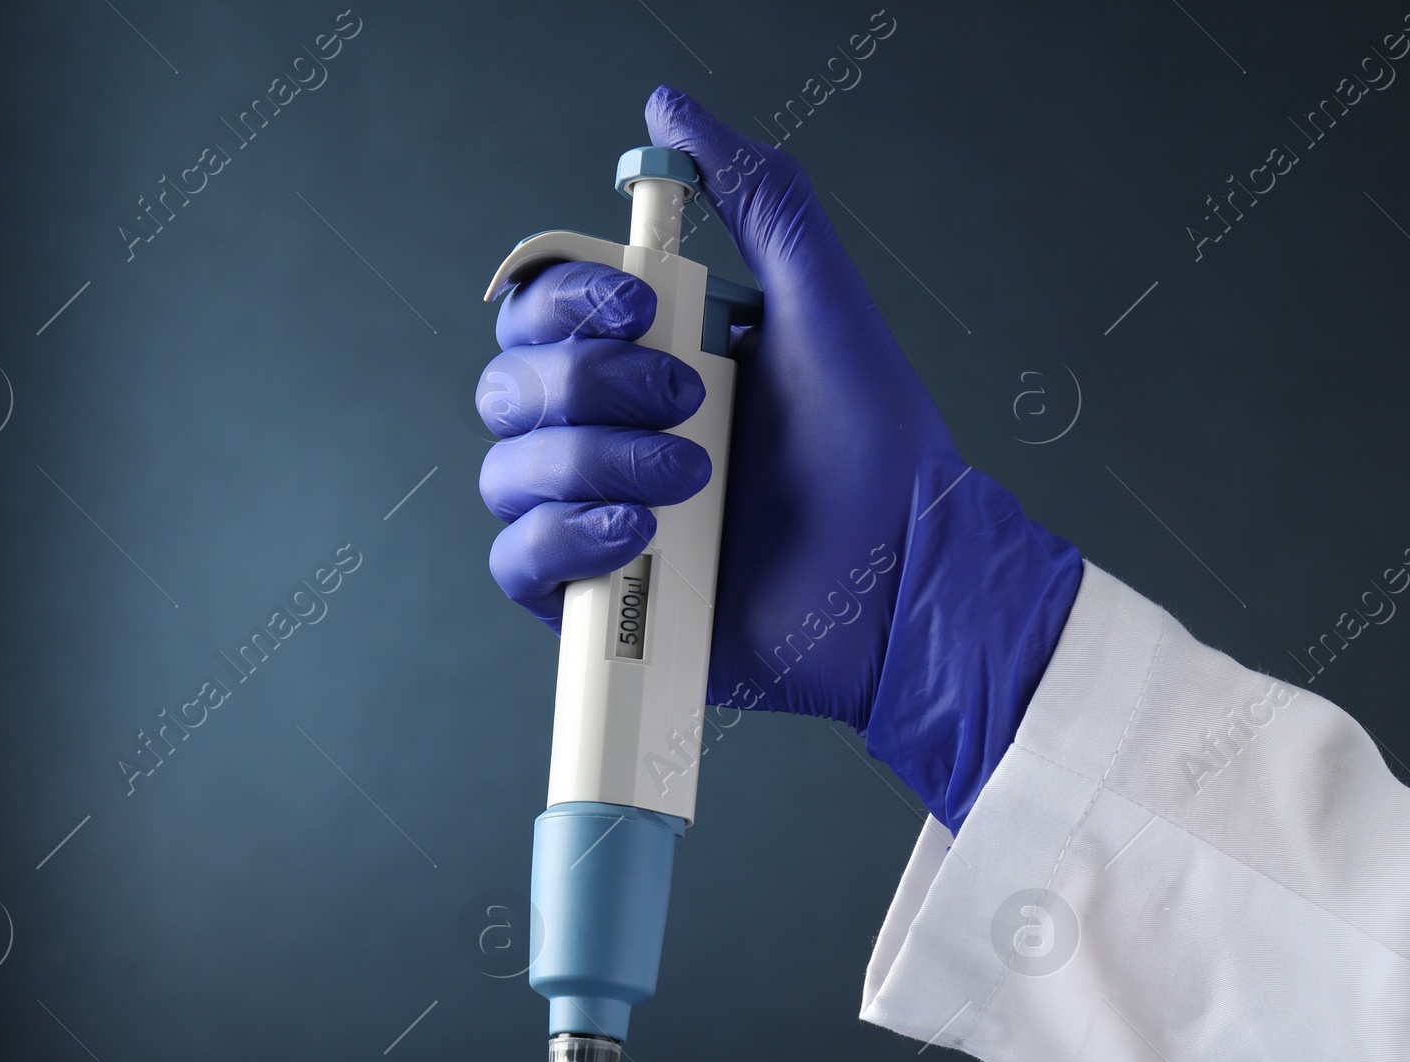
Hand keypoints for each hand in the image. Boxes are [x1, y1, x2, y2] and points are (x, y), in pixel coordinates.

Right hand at [476, 88, 1080, 830]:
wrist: (901, 577)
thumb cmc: (875, 452)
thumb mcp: (822, 303)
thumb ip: (757, 197)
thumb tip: (674, 110)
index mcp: (644, 363)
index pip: (538, 312)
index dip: (568, 300)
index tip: (647, 306)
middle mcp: (608, 438)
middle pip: (508, 386)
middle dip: (590, 386)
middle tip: (693, 405)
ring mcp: (596, 522)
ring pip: (508, 471)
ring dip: (591, 463)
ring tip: (691, 484)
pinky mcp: (599, 603)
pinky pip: (517, 564)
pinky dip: (564, 539)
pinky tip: (640, 536)